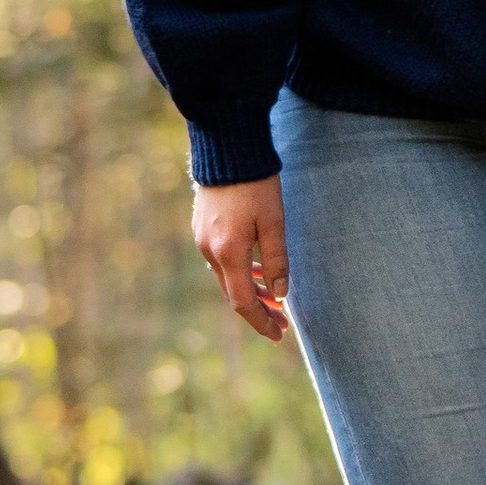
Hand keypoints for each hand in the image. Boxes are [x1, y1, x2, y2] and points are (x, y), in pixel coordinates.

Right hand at [193, 177, 292, 342]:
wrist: (226, 149)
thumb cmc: (255, 184)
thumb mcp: (273, 222)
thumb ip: (276, 261)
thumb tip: (280, 295)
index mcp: (227, 252)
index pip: (243, 302)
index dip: (261, 321)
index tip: (279, 335)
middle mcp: (209, 250)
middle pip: (233, 293)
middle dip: (259, 310)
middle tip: (283, 322)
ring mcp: (202, 239)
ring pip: (227, 278)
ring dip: (251, 291)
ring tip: (276, 300)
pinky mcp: (202, 228)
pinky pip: (222, 261)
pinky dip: (241, 273)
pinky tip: (258, 273)